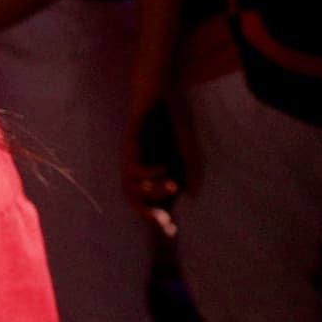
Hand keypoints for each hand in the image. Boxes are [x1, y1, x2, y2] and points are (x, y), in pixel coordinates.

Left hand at [125, 103, 182, 236]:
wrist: (160, 89)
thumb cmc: (172, 120)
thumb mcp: (186, 150)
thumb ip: (190, 172)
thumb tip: (191, 196)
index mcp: (149, 171)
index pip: (150, 200)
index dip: (158, 218)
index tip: (173, 232)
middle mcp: (137, 167)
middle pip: (132, 199)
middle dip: (148, 213)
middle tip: (166, 220)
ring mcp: (131, 156)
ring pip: (131, 186)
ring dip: (152, 191)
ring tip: (171, 185)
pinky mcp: (129, 143)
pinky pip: (133, 166)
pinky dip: (149, 171)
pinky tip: (165, 166)